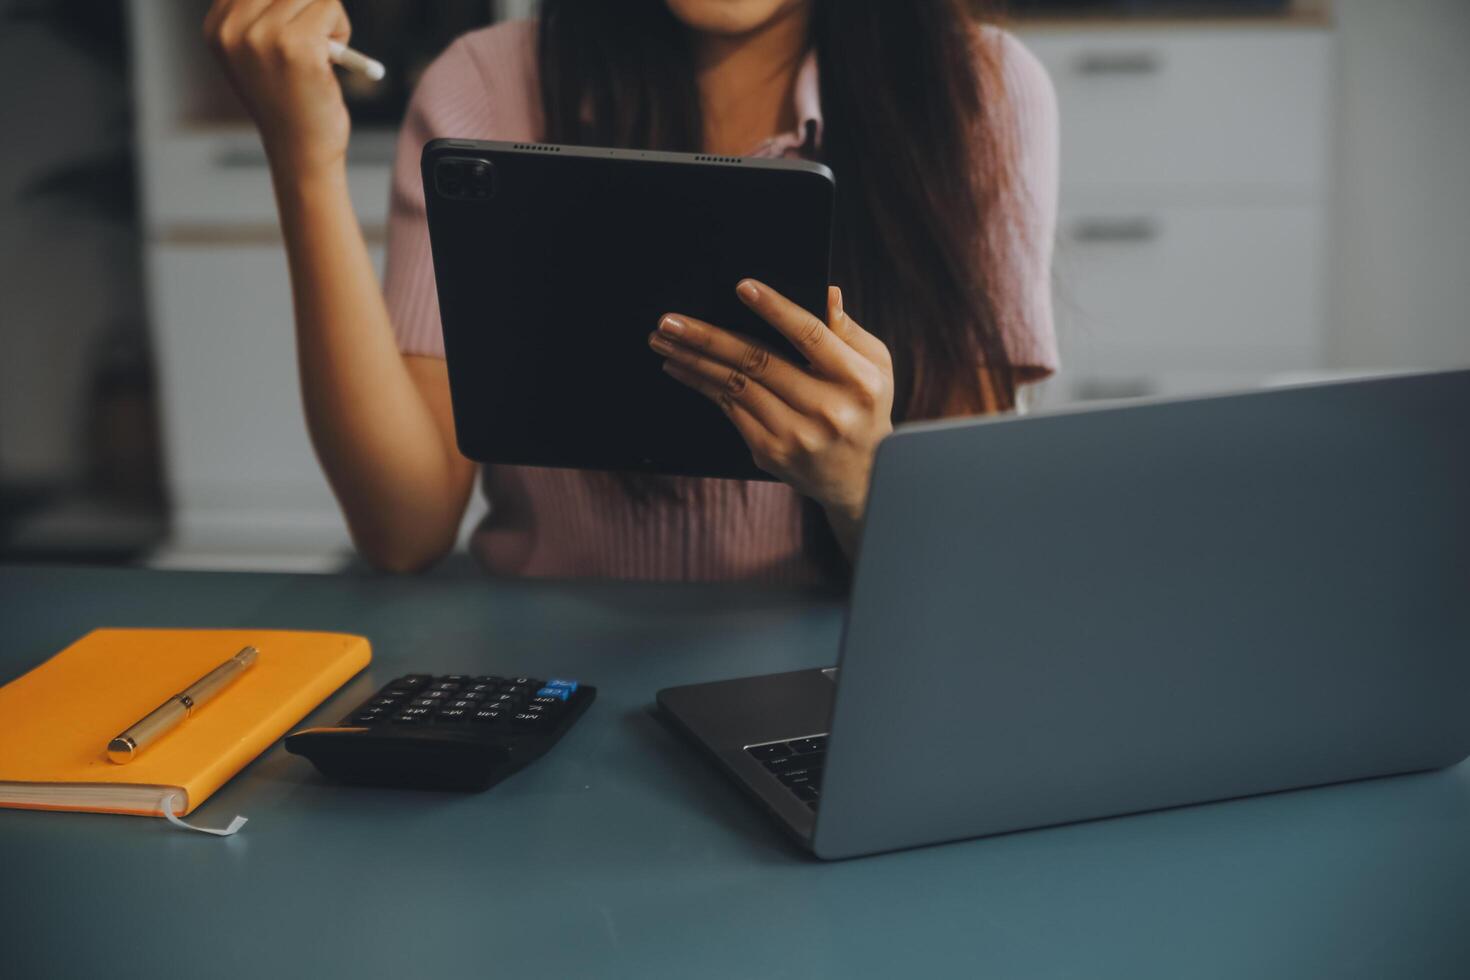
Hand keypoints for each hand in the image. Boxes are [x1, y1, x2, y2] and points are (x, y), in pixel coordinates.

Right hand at [204, 0, 352, 177]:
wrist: (301, 151)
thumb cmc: (290, 101)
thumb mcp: (260, 52)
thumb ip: (263, 14)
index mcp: (217, 27)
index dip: (286, 3)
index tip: (291, 36)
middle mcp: (232, 29)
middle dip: (309, 5)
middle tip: (315, 42)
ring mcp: (261, 36)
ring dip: (328, 18)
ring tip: (321, 55)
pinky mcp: (296, 45)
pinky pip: (331, 6)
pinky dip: (340, 31)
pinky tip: (330, 63)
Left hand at [650, 279, 894, 551]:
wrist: (860, 479)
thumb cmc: (865, 409)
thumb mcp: (876, 366)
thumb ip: (848, 331)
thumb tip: (826, 293)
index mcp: (855, 379)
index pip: (810, 336)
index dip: (775, 309)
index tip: (743, 287)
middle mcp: (825, 408)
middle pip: (758, 361)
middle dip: (707, 337)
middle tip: (669, 320)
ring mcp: (795, 434)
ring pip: (735, 385)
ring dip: (692, 360)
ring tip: (662, 340)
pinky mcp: (770, 452)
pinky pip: (729, 409)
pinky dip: (701, 385)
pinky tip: (680, 368)